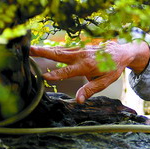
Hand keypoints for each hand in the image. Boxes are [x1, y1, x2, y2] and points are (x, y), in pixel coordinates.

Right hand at [30, 41, 149, 103]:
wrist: (121, 52)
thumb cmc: (113, 68)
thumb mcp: (105, 81)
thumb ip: (90, 90)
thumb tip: (78, 100)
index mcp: (87, 65)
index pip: (68, 71)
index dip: (56, 74)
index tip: (44, 76)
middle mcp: (81, 56)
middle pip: (59, 54)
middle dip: (43, 52)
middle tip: (28, 51)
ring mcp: (79, 50)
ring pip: (59, 50)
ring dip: (43, 48)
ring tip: (29, 48)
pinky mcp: (79, 48)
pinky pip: (63, 49)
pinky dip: (52, 48)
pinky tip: (41, 48)